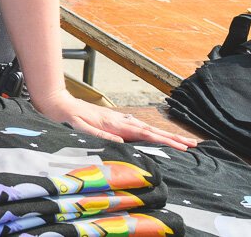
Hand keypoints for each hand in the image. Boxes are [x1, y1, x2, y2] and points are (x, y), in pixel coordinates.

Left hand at [33, 88, 197, 148]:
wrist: (57, 103)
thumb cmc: (67, 118)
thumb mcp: (79, 128)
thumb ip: (99, 135)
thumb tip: (120, 143)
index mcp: (115, 124)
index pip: (145, 134)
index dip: (165, 141)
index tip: (183, 147)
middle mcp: (119, 121)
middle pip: (151, 130)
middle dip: (172, 138)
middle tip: (193, 145)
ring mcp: (116, 119)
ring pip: (145, 128)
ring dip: (163, 135)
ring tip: (180, 141)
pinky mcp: (112, 120)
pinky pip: (136, 127)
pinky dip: (149, 131)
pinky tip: (152, 134)